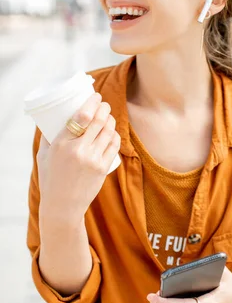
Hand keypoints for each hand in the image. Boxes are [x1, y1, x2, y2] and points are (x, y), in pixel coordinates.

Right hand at [37, 92, 120, 221]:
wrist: (62, 206)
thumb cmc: (50, 179)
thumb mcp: (43, 155)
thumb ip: (49, 136)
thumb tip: (54, 118)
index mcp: (62, 144)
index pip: (82, 116)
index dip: (92, 103)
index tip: (95, 96)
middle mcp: (79, 150)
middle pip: (99, 120)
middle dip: (104, 108)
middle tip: (104, 104)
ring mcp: (93, 160)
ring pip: (109, 131)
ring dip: (111, 120)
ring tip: (108, 116)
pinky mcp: (103, 168)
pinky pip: (114, 145)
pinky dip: (115, 135)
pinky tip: (113, 131)